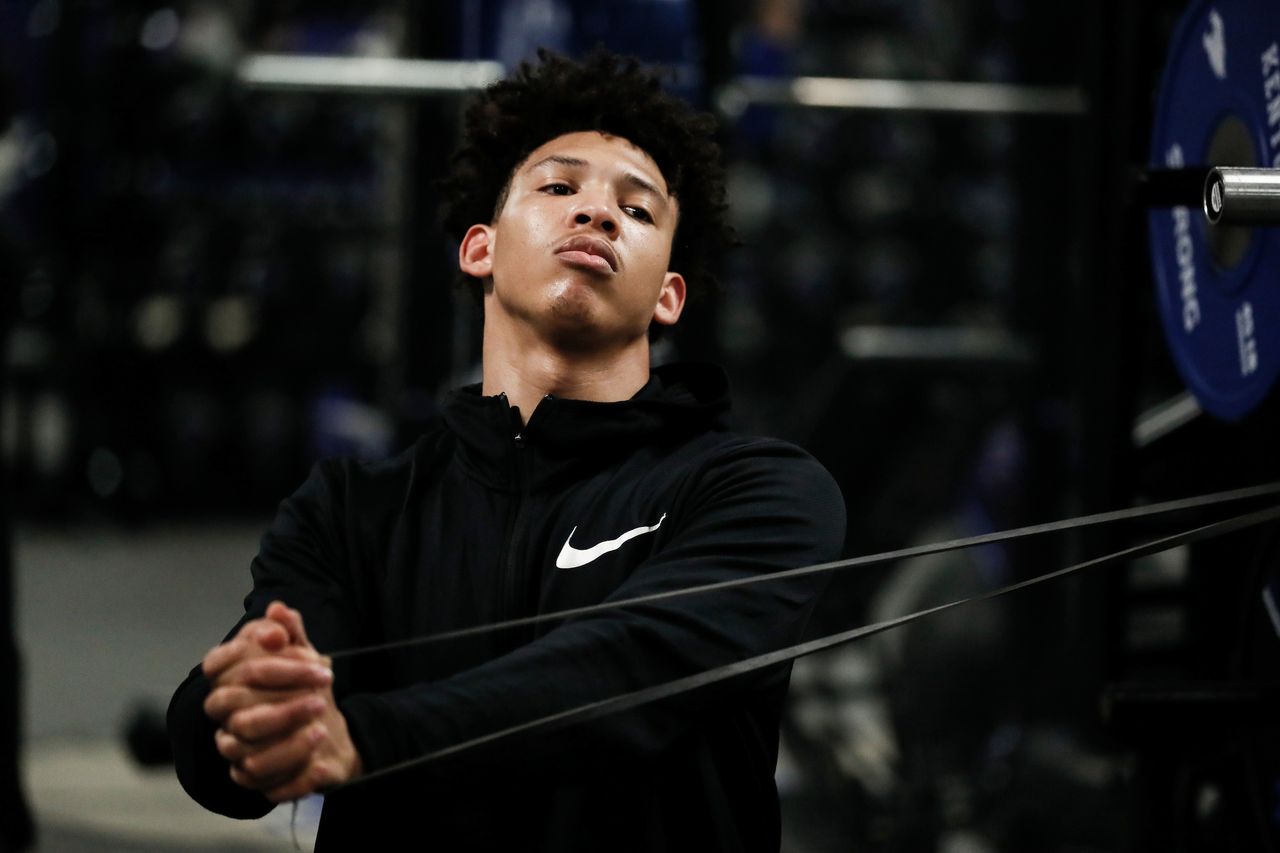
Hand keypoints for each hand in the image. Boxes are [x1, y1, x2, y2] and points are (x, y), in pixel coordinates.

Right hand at [202, 602, 362, 800]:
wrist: (320, 718)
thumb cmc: (300, 679)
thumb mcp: (300, 649)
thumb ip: (289, 629)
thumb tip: (278, 609)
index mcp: (226, 680)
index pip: (222, 668)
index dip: (266, 662)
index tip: (308, 654)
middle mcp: (225, 716)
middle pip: (239, 713)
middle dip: (284, 703)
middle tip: (323, 692)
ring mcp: (236, 748)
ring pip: (248, 754)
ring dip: (288, 742)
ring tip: (321, 727)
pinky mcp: (254, 778)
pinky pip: (265, 786)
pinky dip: (295, 776)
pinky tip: (320, 764)